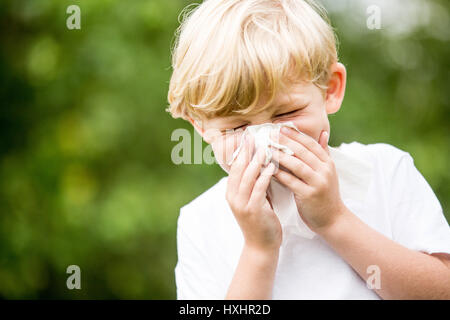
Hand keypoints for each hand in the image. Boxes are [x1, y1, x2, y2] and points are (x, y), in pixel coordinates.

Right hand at [226, 135, 281, 251]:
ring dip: (256, 160)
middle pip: (238, 168)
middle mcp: (233, 196)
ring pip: (247, 176)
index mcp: (231, 192)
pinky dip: (264, 176)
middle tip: (254, 135)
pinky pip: (258, 189)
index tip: (248, 136)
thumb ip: (254, 183)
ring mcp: (241, 204)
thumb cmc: (261, 220)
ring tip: (265, 147)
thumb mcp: (254, 199)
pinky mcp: (252, 210)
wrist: (261, 246)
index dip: (241, 150)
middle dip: (246, 150)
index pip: (234, 166)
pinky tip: (272, 166)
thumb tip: (260, 163)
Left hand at [271, 128, 346, 232]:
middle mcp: (325, 170)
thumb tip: (323, 133)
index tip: (281, 127)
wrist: (333, 219)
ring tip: (266, 149)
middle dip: (285, 141)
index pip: (311, 143)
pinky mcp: (309, 195)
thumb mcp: (328, 172)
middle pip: (303, 151)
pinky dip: (280, 174)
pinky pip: (292, 182)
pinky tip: (268, 169)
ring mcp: (318, 183)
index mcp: (328, 163)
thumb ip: (324, 152)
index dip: (295, 134)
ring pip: (297, 165)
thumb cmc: (326, 194)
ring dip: (280, 156)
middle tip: (270, 134)